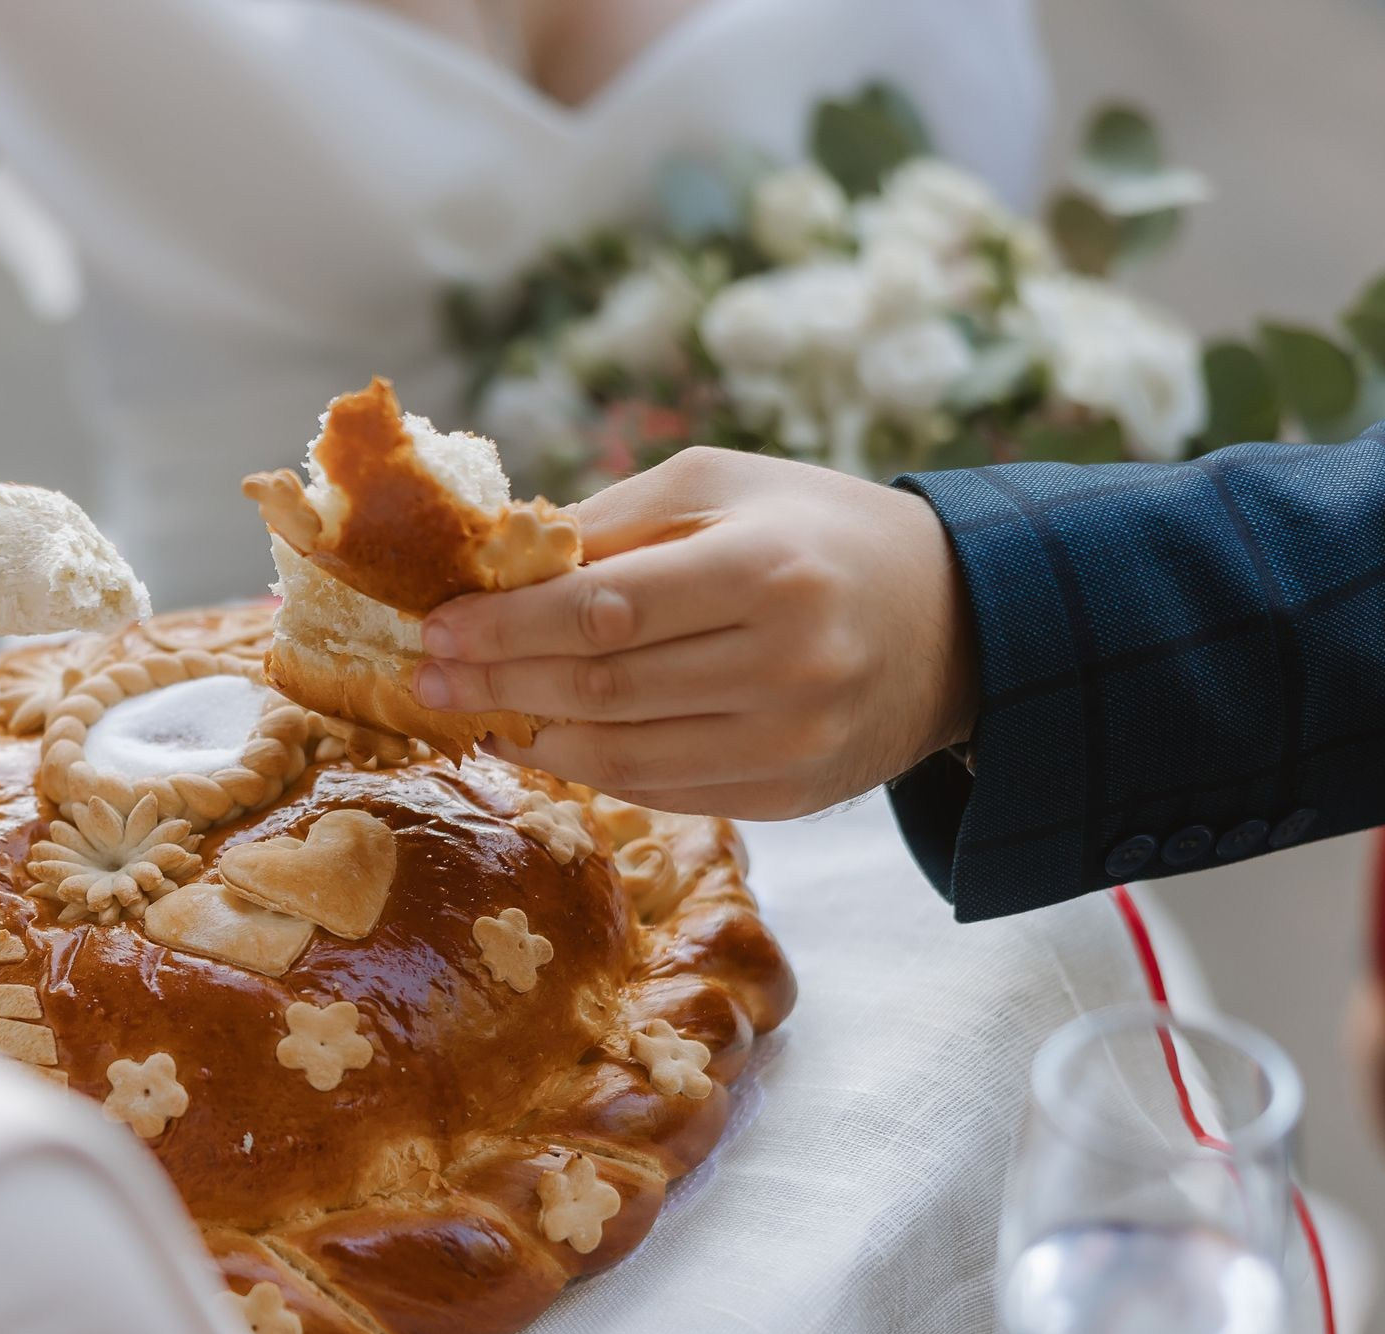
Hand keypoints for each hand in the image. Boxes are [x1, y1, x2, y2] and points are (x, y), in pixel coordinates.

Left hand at [415, 447, 978, 818]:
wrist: (956, 619)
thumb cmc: (816, 531)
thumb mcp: (723, 487)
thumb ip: (611, 521)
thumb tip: (493, 564)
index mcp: (767, 569)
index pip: (604, 610)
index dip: (507, 625)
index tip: (437, 625)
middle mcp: (787, 664)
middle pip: (603, 687)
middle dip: (499, 682)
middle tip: (428, 675)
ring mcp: (793, 741)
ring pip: (623, 755)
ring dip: (532, 734)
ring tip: (471, 709)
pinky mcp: (792, 795)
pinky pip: (664, 790)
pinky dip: (590, 769)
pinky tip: (541, 740)